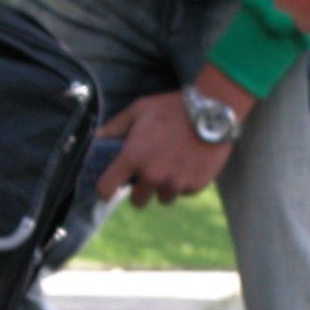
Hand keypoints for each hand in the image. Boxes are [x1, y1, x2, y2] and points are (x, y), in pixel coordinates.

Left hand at [93, 91, 236, 206]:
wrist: (213, 110)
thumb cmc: (171, 108)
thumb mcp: (138, 110)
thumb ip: (115, 128)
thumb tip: (96, 139)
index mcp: (132, 158)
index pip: (106, 189)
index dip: (105, 189)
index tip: (110, 185)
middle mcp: (152, 175)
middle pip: (137, 201)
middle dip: (141, 189)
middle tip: (149, 172)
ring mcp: (174, 183)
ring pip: (163, 198)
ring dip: (164, 186)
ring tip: (173, 165)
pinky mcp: (195, 186)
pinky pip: (183, 192)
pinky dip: (184, 182)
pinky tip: (189, 163)